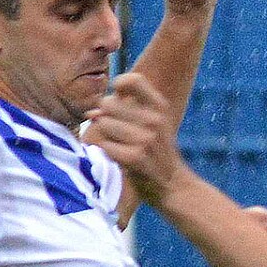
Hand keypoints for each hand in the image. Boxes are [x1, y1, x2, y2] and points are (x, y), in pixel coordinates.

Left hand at [89, 71, 185, 200]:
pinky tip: (118, 159)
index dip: (118, 85)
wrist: (174, 186)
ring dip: (105, 136)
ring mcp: (145, 139)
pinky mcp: (134, 157)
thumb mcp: (153, 125)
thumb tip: (92, 112)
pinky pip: (104, 144)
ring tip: (120, 147)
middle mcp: (154, 120)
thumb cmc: (157, 154)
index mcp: (160, 107)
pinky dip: (106, 152)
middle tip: (117, 133)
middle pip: (108, 103)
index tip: (118, 98)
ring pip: (103, 124)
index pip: (133, 80)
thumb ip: (126, 111)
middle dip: (105, 117)